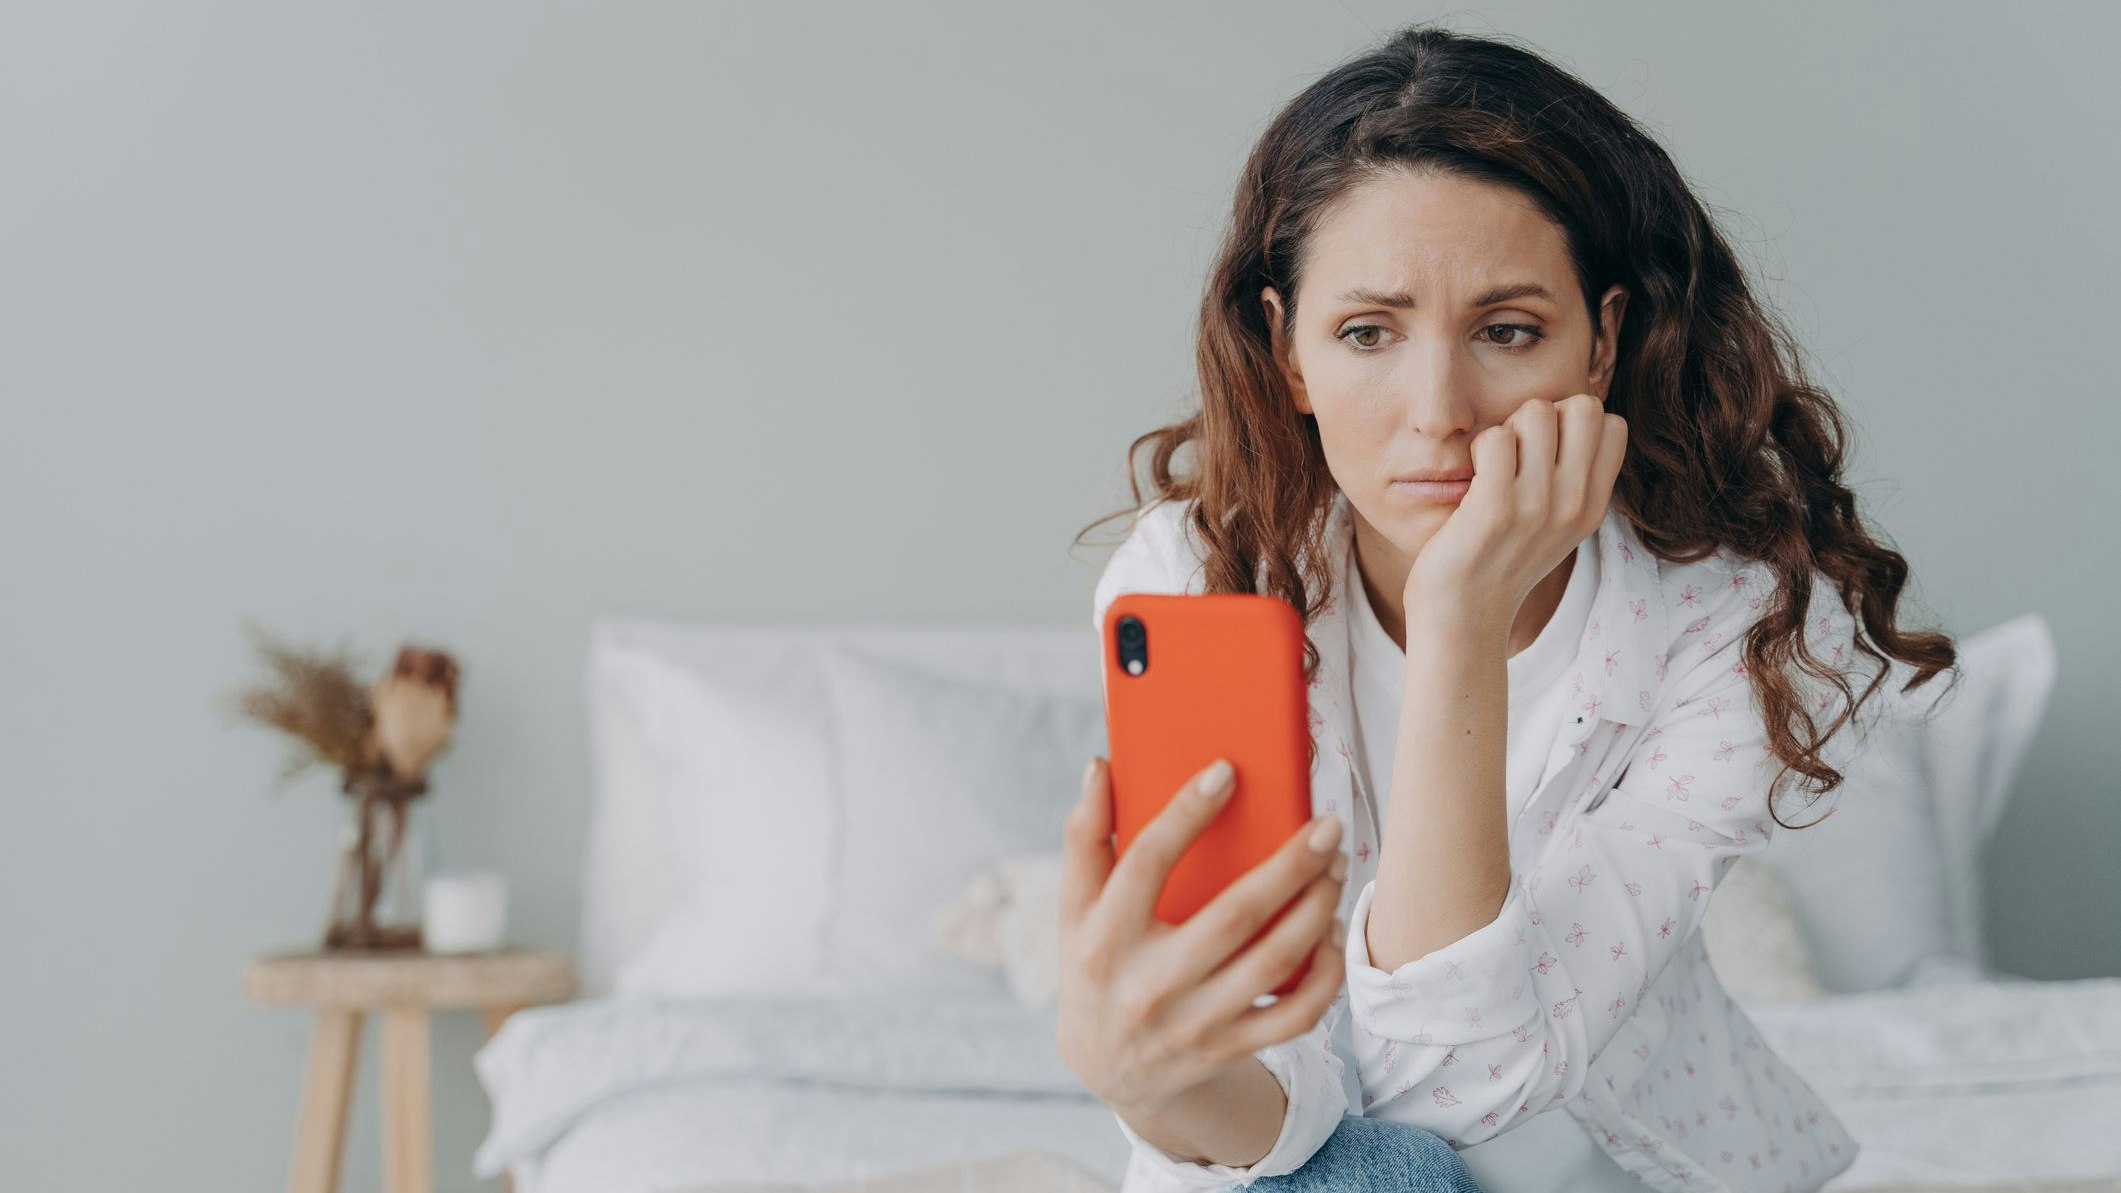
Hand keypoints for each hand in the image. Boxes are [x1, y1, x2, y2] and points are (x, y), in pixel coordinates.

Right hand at [1054, 755, 1347, 1119]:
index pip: (1147, 863)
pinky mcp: (1229, 1048)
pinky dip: (1325, 973)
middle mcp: (1149, 984)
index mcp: (1104, 938)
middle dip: (1291, 865)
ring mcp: (1193, 1022)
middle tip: (1326, 827)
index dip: (1186, 812)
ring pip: (1274, 962)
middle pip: (1235, 915)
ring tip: (1335, 869)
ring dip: (1316, 909)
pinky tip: (1330, 932)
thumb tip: (1101, 768)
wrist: (1112, 1070)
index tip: (1227, 772)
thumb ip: (1085, 838)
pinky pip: (1295, 1014)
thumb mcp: (1076, 909)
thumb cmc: (1097, 966)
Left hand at [1405, 394, 1626, 624]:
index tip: (1545, 451)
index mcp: (1592, 507)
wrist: (1464, 615)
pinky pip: (1496, 439)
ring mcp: (1537, 507)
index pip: (1612, 425)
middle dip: (1545, 414)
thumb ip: (1573, 478)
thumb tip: (1571, 414)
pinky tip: (1474, 476)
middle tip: (1518, 450)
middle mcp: (1573, 505)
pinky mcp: (1495, 509)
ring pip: (1536, 413)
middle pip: (1583, 407)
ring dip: (1507, 429)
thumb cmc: (1499, 560)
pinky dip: (1480, 448)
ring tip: (1494, 465)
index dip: (1573, 422)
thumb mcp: (1556, 526)